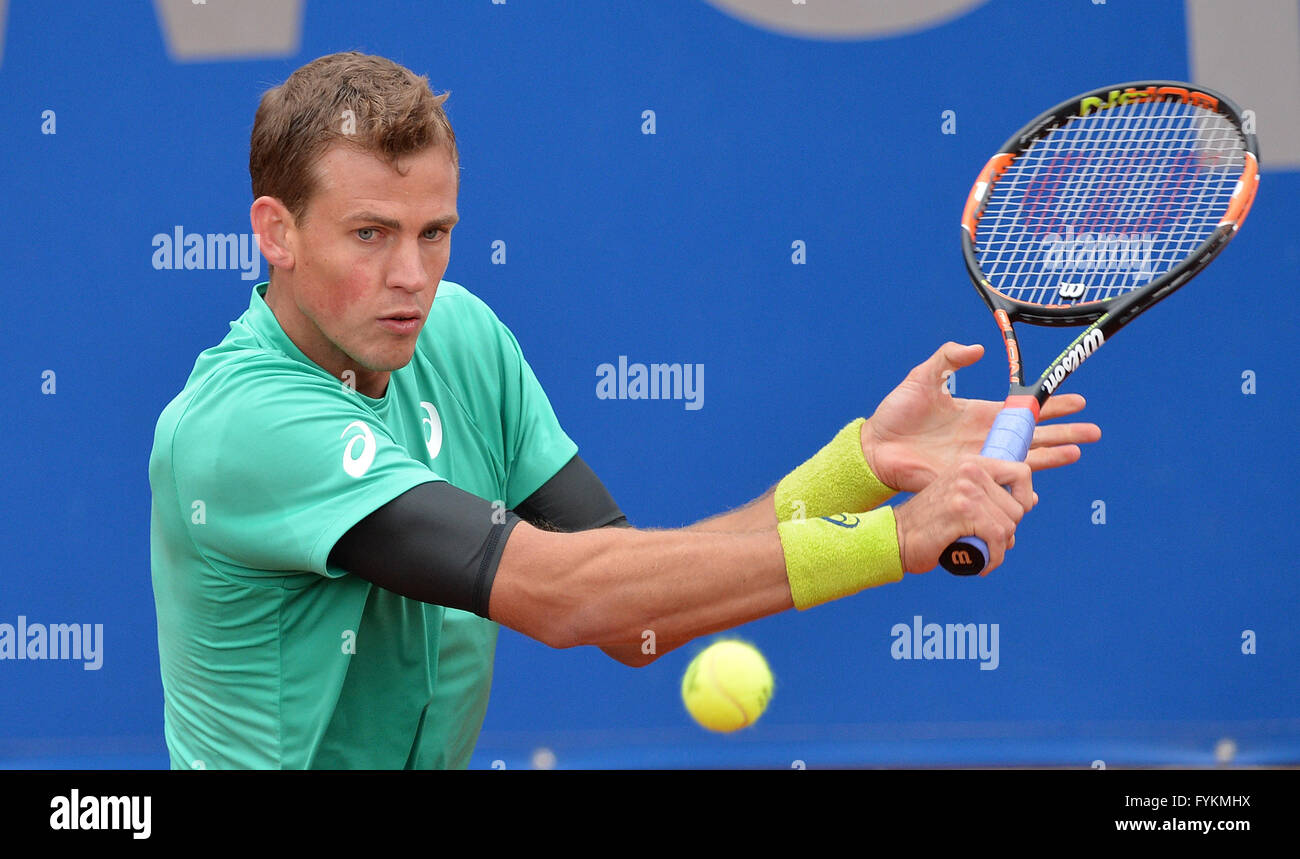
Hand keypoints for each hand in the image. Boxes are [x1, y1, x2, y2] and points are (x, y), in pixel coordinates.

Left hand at [860, 342, 1100, 493]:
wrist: (875, 447)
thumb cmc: (895, 414)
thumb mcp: (923, 377)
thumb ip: (948, 359)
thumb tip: (978, 349)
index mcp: (980, 414)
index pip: (1024, 411)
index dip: (1051, 406)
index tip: (1078, 401)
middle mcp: (986, 438)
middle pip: (1035, 436)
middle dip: (1065, 432)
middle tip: (1094, 431)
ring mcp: (981, 460)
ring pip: (1026, 460)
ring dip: (1053, 456)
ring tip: (1078, 451)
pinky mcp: (969, 479)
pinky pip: (1001, 483)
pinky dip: (1021, 486)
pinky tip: (1038, 490)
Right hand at [893, 455, 1034, 573]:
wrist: (896, 538)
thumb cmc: (930, 524)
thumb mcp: (962, 501)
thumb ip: (993, 497)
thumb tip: (1032, 500)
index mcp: (971, 463)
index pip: (1022, 472)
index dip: (1023, 499)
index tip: (1008, 516)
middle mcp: (969, 470)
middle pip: (1018, 507)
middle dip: (1007, 530)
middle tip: (985, 540)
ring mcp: (965, 489)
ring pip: (1009, 525)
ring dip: (999, 547)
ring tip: (981, 552)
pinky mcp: (962, 511)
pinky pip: (998, 539)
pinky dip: (994, 558)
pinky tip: (982, 564)